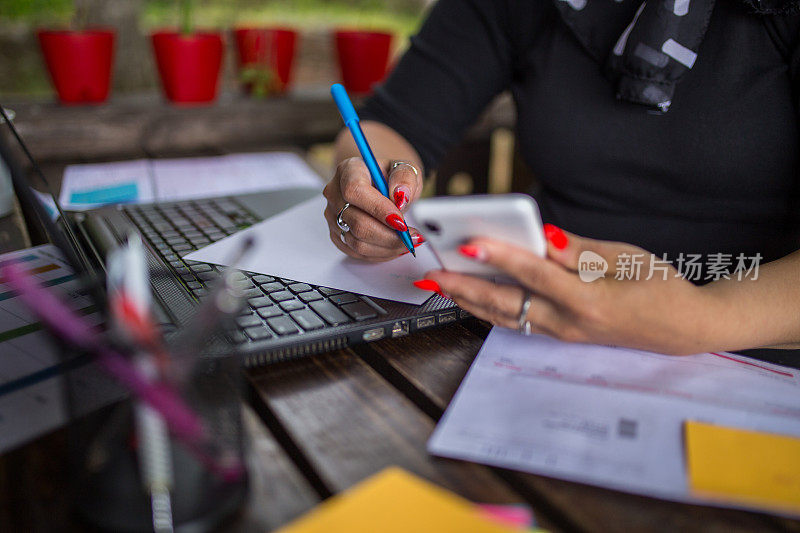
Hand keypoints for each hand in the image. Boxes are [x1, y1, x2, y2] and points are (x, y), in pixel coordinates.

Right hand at [323, 157, 424, 261]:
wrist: (381, 185)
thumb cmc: (391, 178)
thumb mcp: (406, 169)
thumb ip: (405, 177)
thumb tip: (401, 196)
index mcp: (349, 170)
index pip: (355, 191)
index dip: (378, 209)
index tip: (401, 222)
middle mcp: (335, 193)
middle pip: (357, 222)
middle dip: (388, 235)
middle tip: (412, 237)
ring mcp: (333, 216)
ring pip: (357, 242)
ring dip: (386, 247)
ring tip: (407, 242)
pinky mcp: (336, 234)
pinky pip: (357, 252)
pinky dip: (380, 253)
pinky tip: (394, 246)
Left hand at [415, 225, 717, 354]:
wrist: (684, 328)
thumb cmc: (659, 286)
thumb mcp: (626, 258)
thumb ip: (579, 251)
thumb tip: (543, 237)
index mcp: (590, 300)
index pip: (536, 274)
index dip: (501, 256)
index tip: (470, 241)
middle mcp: (570, 323)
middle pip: (506, 303)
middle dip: (465, 287)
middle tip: (432, 273)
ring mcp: (563, 334)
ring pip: (505, 317)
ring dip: (470, 300)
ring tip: (440, 283)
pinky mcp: (561, 336)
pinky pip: (516, 322)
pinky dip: (490, 309)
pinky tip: (471, 295)